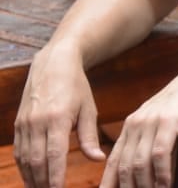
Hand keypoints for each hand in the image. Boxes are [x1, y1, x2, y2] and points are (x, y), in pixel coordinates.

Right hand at [14, 45, 104, 187]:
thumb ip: (90, 136)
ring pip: (25, 159)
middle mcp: (37, 123)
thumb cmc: (76, 87)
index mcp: (58, 119)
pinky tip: (31, 177)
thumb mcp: (88, 108)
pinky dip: (24, 167)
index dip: (55, 177)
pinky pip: (19, 151)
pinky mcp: (18, 124)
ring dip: (31, 178)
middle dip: (42, 183)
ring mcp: (25, 124)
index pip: (55, 155)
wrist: (53, 64)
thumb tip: (98, 159)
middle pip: (37, 161)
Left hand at [99, 58, 177, 187]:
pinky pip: (160, 153)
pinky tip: (166, 184)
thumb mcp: (159, 120)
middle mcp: (136, 124)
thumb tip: (142, 169)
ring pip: (140, 163)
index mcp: (131, 126)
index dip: (110, 183)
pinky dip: (161, 173)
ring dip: (146, 185)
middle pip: (125, 166)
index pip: (114, 161)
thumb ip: (147, 139)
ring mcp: (152, 122)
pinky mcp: (169, 121)